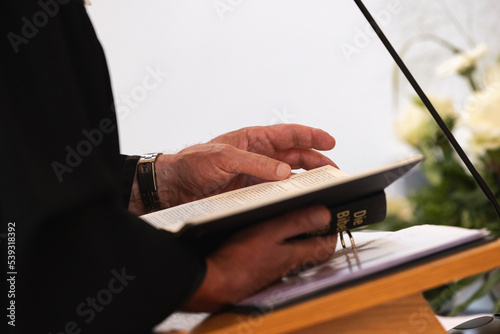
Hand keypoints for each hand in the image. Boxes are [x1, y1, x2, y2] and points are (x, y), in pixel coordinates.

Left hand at [129, 124, 336, 213]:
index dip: (311, 136)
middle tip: (334, 171)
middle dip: (316, 161)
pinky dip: (290, 195)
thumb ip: (254, 164)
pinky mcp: (251, 193)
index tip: (330, 141)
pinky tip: (299, 200)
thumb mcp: (223, 158)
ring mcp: (256, 175)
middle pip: (295, 156)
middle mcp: (259, 156)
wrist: (174, 186)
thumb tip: (284, 172)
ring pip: (290, 175)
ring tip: (324, 186)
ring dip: (307, 179)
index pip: (288, 134)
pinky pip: (276, 192)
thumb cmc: (193, 163)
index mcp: (253, 139)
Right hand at [181, 205, 337, 311]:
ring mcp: (271, 270)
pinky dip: (276, 246)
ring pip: (292, 254)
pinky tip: (263, 237)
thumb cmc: (239, 259)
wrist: (213, 283)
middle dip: (316, 235)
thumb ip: (297, 222)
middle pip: (311, 251)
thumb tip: (324, 214)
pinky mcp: (256, 271)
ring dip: (295, 240)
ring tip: (290, 222)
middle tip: (315, 218)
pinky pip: (274, 257)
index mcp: (294, 255)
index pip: (326, 246)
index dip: (332, 232)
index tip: (333, 218)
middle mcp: (286, 266)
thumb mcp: (270, 231)